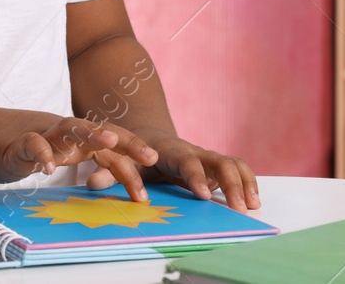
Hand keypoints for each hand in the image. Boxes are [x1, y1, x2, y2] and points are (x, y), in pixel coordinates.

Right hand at [0, 110, 158, 184]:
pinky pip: (33, 144)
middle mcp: (67, 134)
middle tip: (151, 157)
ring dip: (91, 132)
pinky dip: (41, 153)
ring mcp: (44, 134)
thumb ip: (87, 163)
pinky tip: (49, 169)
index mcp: (79, 140)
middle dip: (128, 143)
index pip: (113, 149)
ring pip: (72, 128)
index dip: (132, 165)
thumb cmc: (28, 149)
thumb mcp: (63, 156)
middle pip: (102, 132)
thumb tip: (120, 181)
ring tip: (108, 141)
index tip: (147, 193)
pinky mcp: (20, 142)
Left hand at [86, 129, 260, 212]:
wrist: (149, 136)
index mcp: (172, 150)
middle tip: (239, 208)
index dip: (196, 176)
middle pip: (219, 161)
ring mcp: (207, 157)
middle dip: (231, 183)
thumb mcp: (121, 160)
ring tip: (253, 206)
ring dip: (245, 182)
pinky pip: (237, 169)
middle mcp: (194, 151)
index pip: (187, 161)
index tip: (203, 195)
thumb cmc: (136, 152)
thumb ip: (109, 172)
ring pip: (232, 163)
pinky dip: (248, 181)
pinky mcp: (215, 165)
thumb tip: (91, 183)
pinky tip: (254, 200)